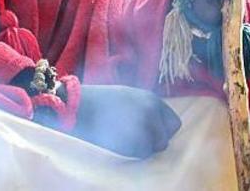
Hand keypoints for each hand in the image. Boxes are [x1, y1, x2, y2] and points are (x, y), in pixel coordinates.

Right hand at [65, 85, 180, 157]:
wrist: (75, 107)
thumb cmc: (97, 101)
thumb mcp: (126, 95)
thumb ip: (144, 107)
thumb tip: (157, 124)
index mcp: (151, 99)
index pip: (173, 122)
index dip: (162, 129)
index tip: (149, 132)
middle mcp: (152, 111)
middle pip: (166, 137)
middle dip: (154, 140)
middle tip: (135, 138)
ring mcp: (145, 126)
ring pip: (155, 148)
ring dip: (142, 147)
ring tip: (122, 138)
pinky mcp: (135, 140)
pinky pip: (141, 154)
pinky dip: (132, 152)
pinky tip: (117, 142)